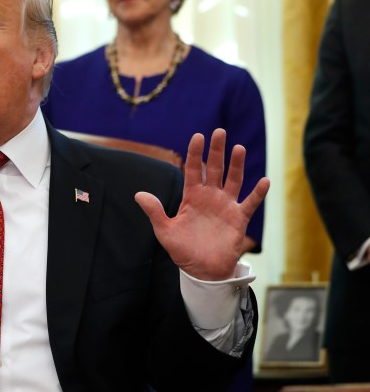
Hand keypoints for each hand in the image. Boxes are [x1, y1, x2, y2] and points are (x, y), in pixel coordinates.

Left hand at [135, 128, 269, 280]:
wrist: (202, 271)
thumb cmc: (182, 250)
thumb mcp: (164, 231)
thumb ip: (155, 212)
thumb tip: (138, 194)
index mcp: (191, 197)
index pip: (194, 170)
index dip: (196, 153)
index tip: (198, 136)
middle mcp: (210, 197)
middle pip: (215, 169)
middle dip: (217, 151)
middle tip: (219, 132)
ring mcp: (225, 206)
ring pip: (233, 180)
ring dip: (237, 165)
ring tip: (239, 148)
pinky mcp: (238, 219)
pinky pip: (249, 203)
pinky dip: (257, 193)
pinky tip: (264, 181)